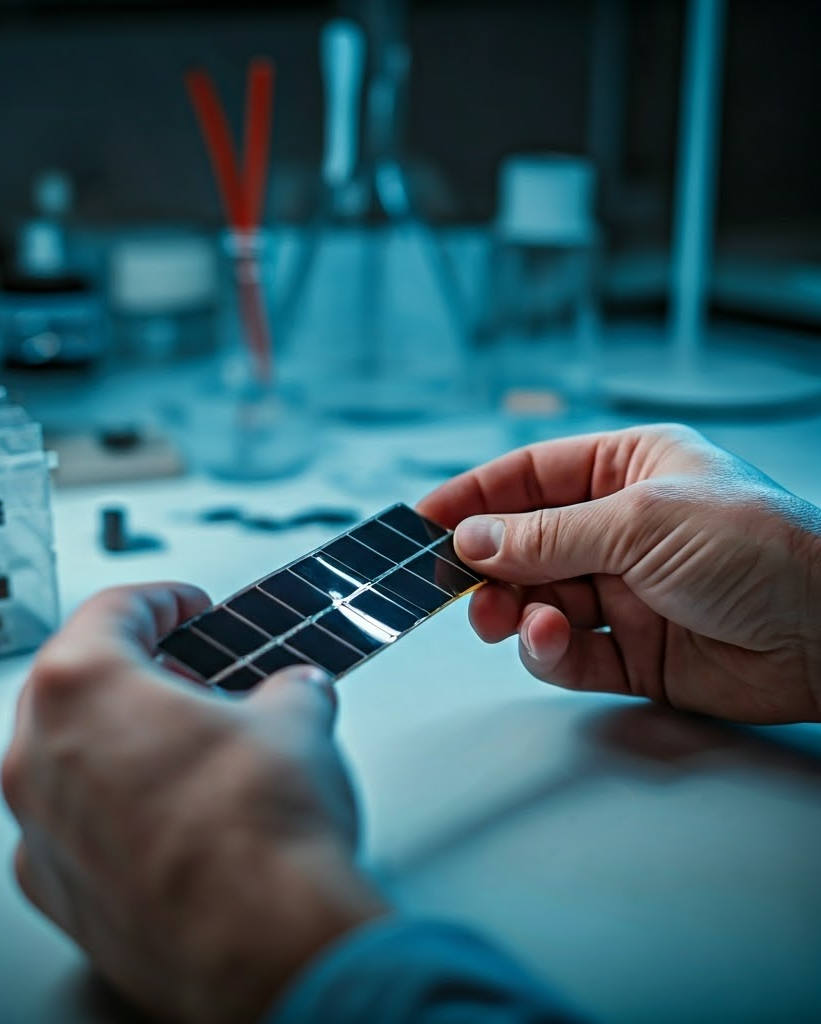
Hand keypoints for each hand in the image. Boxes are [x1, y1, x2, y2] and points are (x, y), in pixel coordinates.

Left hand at [0, 583, 386, 1023]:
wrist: (262, 948)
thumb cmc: (260, 830)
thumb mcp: (296, 720)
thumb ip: (288, 690)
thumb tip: (298, 692)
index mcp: (82, 686)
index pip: (112, 611)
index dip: (163, 600)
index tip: (188, 606)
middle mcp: (39, 754)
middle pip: (74, 681)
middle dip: (135, 669)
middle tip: (187, 672)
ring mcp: (38, 829)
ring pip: (65, 756)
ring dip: (118, 740)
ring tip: (184, 746)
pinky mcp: (56, 892)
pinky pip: (71, 827)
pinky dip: (109, 809)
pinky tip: (168, 817)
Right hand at [418, 424, 820, 723]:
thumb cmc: (763, 549)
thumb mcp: (642, 521)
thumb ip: (548, 535)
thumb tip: (472, 538)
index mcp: (630, 470)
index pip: (531, 476)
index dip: (474, 496)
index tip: (423, 521)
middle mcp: (623, 529)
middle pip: (526, 544)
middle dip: (488, 565)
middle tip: (459, 585)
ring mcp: (628, 591)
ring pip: (538, 601)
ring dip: (513, 611)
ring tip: (505, 619)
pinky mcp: (635, 651)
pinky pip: (569, 652)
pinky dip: (549, 652)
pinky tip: (552, 643)